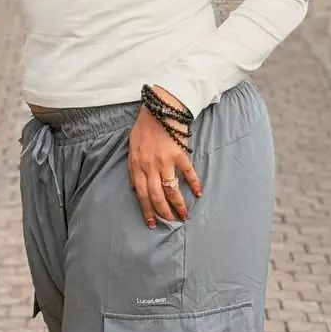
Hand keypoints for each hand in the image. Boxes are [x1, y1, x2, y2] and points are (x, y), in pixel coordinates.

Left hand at [128, 88, 202, 228]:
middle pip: (157, 196)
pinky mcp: (179, 154)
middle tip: (172, 223)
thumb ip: (132, 168)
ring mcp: (165, 161)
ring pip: (171, 189)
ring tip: (185, 215)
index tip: (152, 223)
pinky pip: (188, 172)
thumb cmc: (145, 127)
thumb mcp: (132, 147)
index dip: (147, 211)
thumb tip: (134, 187)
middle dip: (164, 213)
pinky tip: (198, 192)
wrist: (160, 108)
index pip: (141, 194)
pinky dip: (194, 183)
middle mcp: (150, 166)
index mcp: (137, 165)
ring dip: (179, 205)